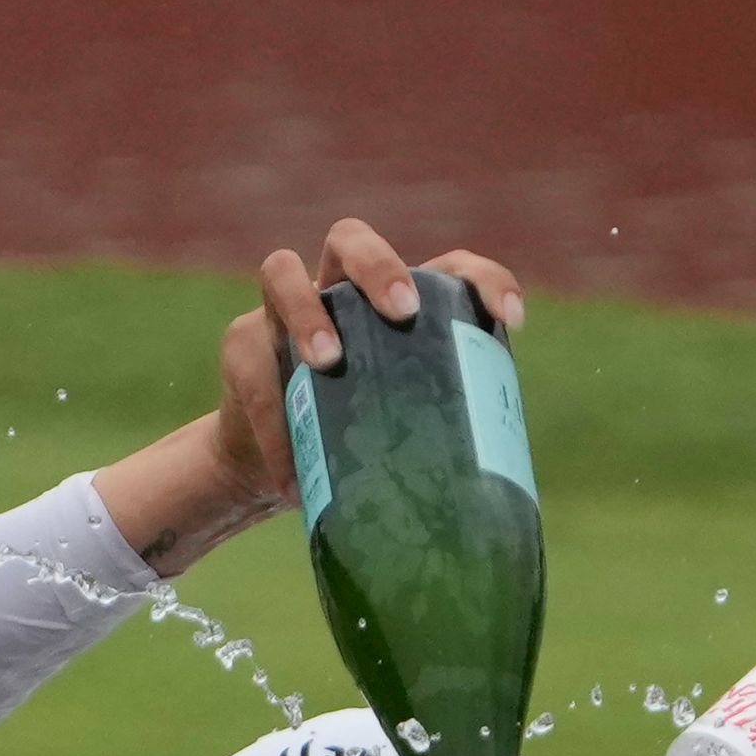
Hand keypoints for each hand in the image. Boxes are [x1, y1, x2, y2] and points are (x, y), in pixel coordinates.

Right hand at [96, 219, 530, 578]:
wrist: (283, 475)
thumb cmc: (364, 451)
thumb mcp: (409, 442)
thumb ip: (441, 446)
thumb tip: (506, 515)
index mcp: (398, 304)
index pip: (447, 267)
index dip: (482, 278)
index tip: (513, 318)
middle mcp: (338, 291)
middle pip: (352, 240)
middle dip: (379, 267)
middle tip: (402, 311)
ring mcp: (283, 312)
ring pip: (281, 272)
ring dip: (307, 313)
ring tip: (326, 365)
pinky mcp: (242, 347)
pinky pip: (251, 368)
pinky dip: (272, 421)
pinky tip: (292, 475)